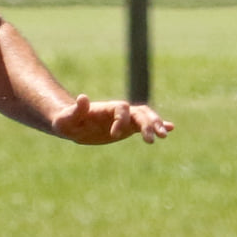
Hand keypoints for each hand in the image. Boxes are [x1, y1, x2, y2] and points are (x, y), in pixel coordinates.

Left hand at [51, 95, 174, 144]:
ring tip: (164, 135)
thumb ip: (76, 110)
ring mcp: (125, 119)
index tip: (114, 135)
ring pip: (145, 117)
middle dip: (147, 123)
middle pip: (138, 112)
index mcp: (107, 108)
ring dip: (156, 124)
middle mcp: (119, 111)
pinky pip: (144, 126)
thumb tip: (82, 97)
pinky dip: (158, 126)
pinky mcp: (127, 128)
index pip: (121, 109)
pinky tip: (170, 129)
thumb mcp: (66, 119)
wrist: (72, 124)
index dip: (121, 120)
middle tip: (152, 139)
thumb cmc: (67, 122)